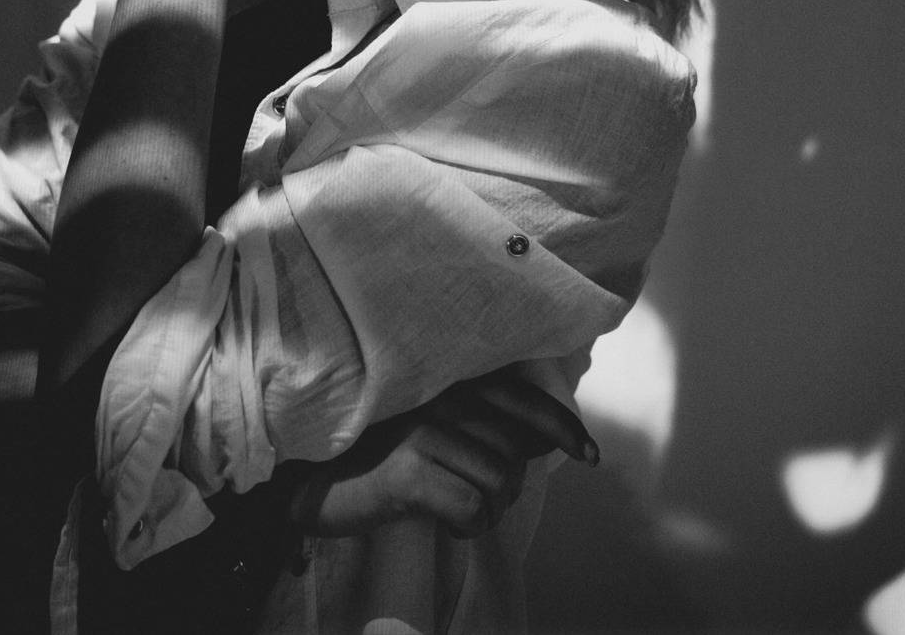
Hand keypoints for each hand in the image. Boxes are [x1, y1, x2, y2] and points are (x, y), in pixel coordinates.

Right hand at [285, 367, 598, 539]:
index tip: (590, 455)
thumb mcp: (438, 431)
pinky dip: (465, 525)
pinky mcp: (408, 470)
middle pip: (514, 455)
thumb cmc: (383, 455)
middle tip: (468, 495)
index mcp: (451, 380)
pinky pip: (472, 508)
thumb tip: (553, 438)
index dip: (562, 427)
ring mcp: (423, 430)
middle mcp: (441, 396)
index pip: (524, 399)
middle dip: (504, 488)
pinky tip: (442, 519)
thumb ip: (490, 425)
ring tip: (450, 505)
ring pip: (499, 483)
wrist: (314, 479)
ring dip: (484, 509)